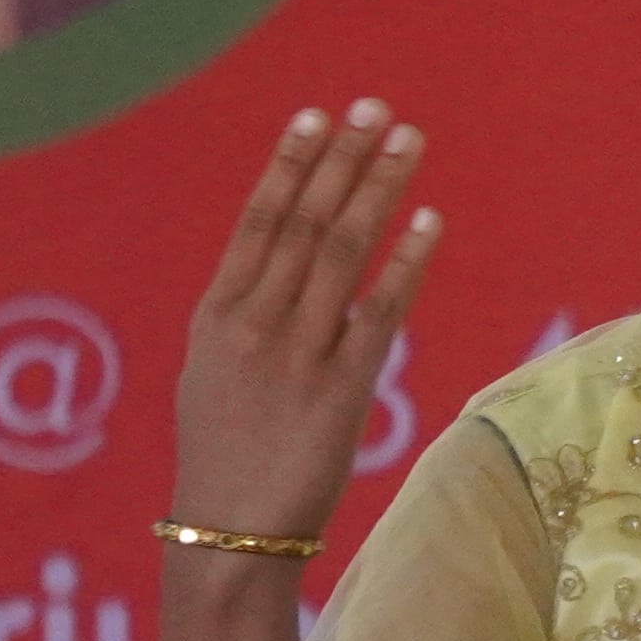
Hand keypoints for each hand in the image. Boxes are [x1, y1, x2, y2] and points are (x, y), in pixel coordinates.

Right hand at [167, 102, 435, 546]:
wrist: (228, 532)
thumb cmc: (222, 454)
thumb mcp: (211, 374)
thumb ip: (243, 319)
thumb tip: (274, 271)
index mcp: (215, 315)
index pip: (257, 222)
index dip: (290, 166)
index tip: (316, 118)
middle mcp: (255, 323)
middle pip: (306, 223)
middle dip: (344, 161)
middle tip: (376, 108)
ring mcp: (299, 352)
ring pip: (343, 252)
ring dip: (379, 191)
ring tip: (407, 141)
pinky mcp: (343, 388)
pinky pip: (380, 312)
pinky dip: (407, 262)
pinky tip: (430, 220)